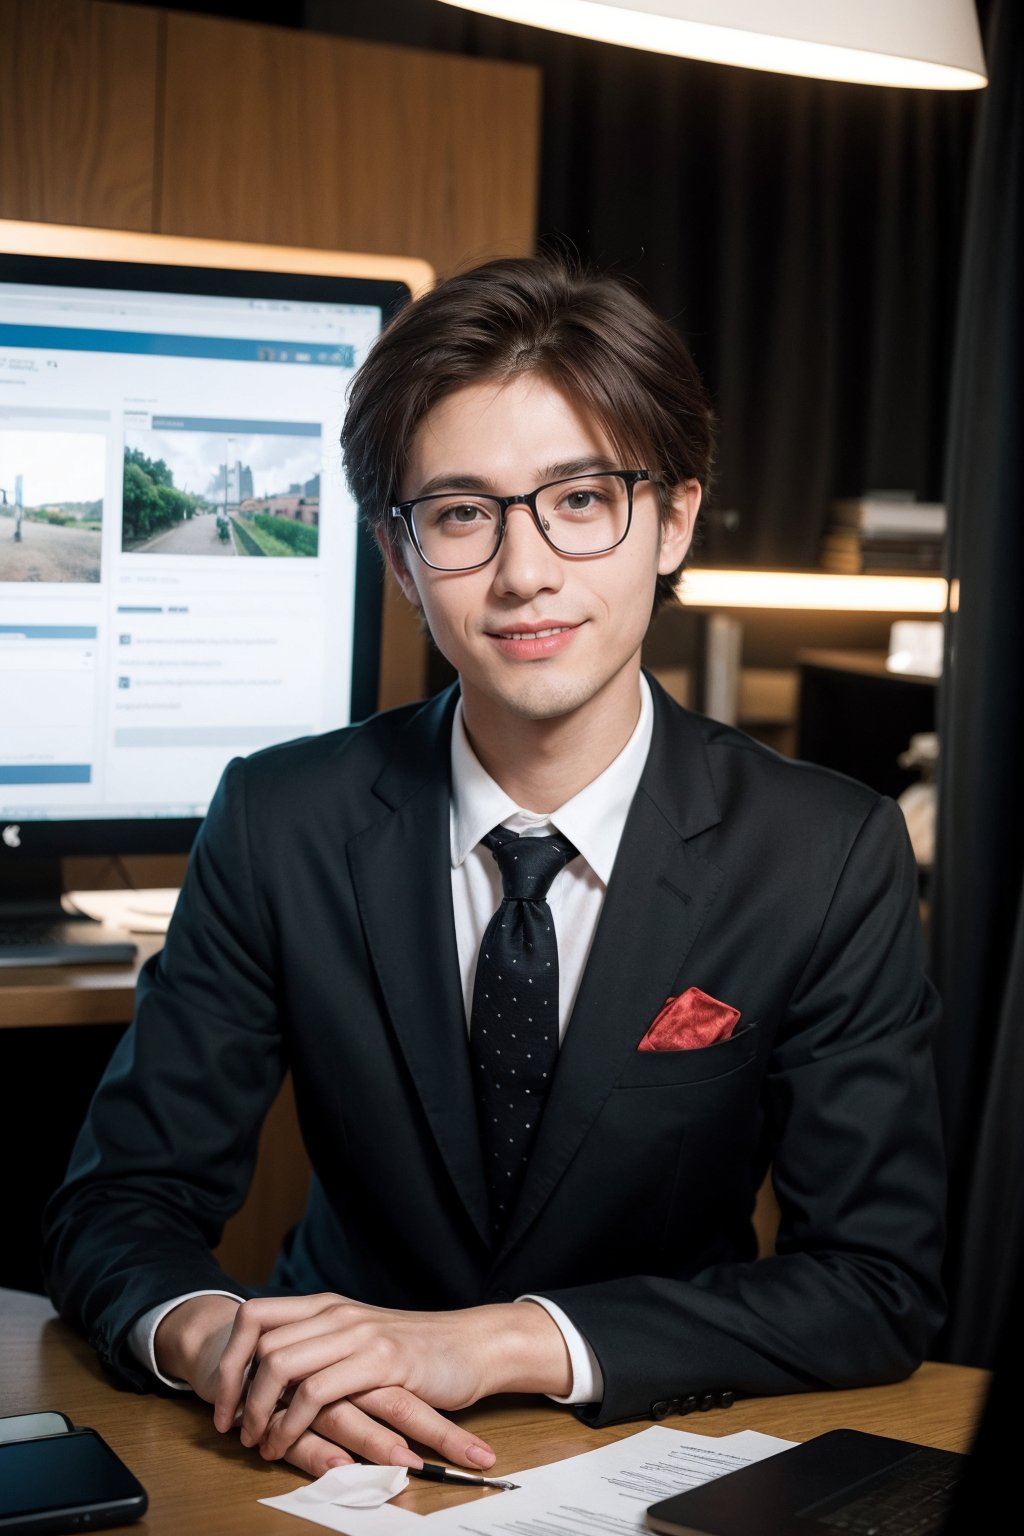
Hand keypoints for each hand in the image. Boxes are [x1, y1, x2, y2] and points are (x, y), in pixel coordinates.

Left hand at [154, 1295, 492, 1478]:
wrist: (470, 1345)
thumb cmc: (415, 1352)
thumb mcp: (358, 1340)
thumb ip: (321, 1346)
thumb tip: (272, 1371)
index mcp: (326, 1305)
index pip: (254, 1315)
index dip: (230, 1356)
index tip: (224, 1396)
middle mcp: (335, 1312)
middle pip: (259, 1342)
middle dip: (237, 1392)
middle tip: (234, 1430)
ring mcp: (356, 1333)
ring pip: (280, 1365)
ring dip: (260, 1411)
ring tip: (258, 1443)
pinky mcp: (379, 1362)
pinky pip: (316, 1391)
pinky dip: (292, 1422)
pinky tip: (288, 1443)